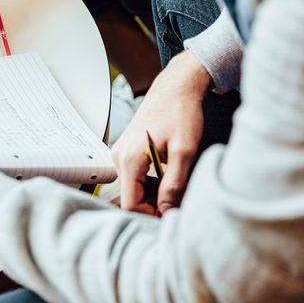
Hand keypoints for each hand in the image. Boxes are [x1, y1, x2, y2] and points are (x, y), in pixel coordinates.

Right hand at [111, 51, 212, 215]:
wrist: (175, 87)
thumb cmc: (180, 112)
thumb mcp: (184, 151)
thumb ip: (173, 184)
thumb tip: (167, 211)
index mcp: (129, 159)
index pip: (131, 204)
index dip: (152, 216)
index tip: (174, 217)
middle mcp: (119, 157)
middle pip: (132, 198)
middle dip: (155, 206)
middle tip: (182, 203)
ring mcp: (121, 153)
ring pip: (135, 189)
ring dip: (155, 195)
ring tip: (179, 187)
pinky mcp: (127, 151)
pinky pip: (136, 177)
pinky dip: (152, 183)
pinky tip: (170, 175)